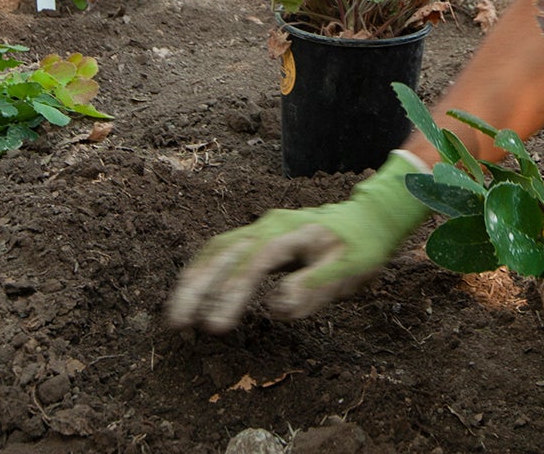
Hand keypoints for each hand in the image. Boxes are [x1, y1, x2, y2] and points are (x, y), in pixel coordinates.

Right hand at [165, 151, 426, 332]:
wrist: (367, 218)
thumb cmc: (359, 248)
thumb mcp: (348, 269)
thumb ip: (315, 285)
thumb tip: (278, 305)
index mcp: (290, 233)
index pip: (253, 264)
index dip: (231, 293)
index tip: (215, 324)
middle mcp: (268, 226)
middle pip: (223, 252)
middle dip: (197, 287)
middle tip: (177, 322)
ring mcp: (260, 229)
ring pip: (216, 249)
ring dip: (194, 280)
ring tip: (176, 315)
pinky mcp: (257, 237)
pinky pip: (222, 250)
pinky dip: (202, 270)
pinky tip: (191, 293)